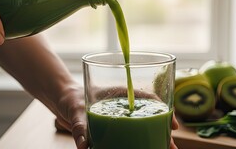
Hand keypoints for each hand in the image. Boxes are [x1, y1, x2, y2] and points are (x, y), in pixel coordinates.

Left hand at [55, 85, 179, 148]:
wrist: (62, 102)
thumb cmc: (70, 98)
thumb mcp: (74, 109)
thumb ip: (79, 126)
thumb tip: (84, 146)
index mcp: (118, 93)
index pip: (146, 97)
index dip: (162, 108)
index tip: (173, 124)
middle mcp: (121, 105)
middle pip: (147, 115)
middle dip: (161, 130)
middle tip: (171, 146)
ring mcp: (118, 117)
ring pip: (140, 127)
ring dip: (152, 138)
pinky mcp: (112, 128)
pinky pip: (128, 136)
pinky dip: (136, 143)